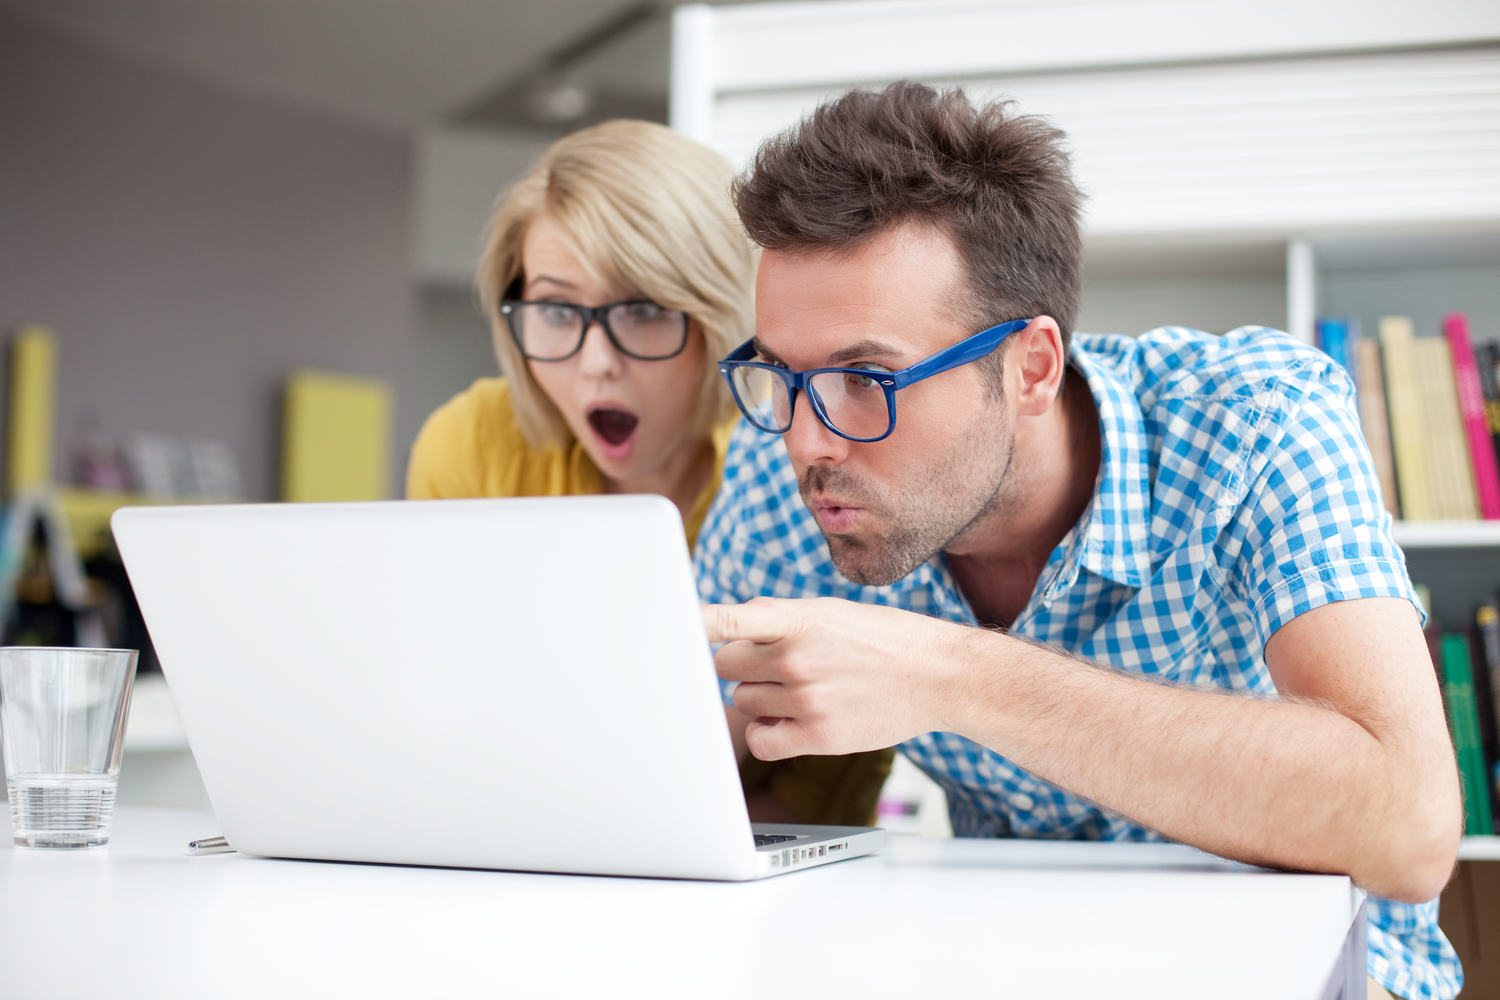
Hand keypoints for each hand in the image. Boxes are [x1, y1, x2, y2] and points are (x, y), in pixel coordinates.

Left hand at [702, 596, 967, 759]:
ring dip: (760, 697)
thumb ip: (777, 620)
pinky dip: (767, 732)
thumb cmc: (881, 639)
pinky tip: (790, 719)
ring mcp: (807, 698)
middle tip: (777, 664)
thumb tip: (725, 633)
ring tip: (801, 689)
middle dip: (742, 666)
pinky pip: (759, 740)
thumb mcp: (830, 612)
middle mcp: (798, 656)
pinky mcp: (818, 735)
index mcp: (799, 617)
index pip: (733, 619)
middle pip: (724, 666)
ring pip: (741, 702)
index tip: (666, 627)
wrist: (938, 675)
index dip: (694, 625)